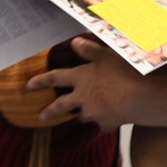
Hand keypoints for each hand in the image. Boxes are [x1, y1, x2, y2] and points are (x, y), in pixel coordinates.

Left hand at [28, 37, 166, 129]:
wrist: (138, 98)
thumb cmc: (122, 71)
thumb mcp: (106, 55)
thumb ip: (89, 50)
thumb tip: (74, 42)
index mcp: (80, 78)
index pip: (55, 77)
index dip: (41, 80)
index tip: (29, 85)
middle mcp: (82, 97)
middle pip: (62, 105)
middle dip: (50, 110)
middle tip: (41, 115)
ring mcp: (93, 113)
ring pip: (82, 115)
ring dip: (82, 113)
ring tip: (85, 113)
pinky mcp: (106, 123)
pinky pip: (103, 123)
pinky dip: (104, 121)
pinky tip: (111, 119)